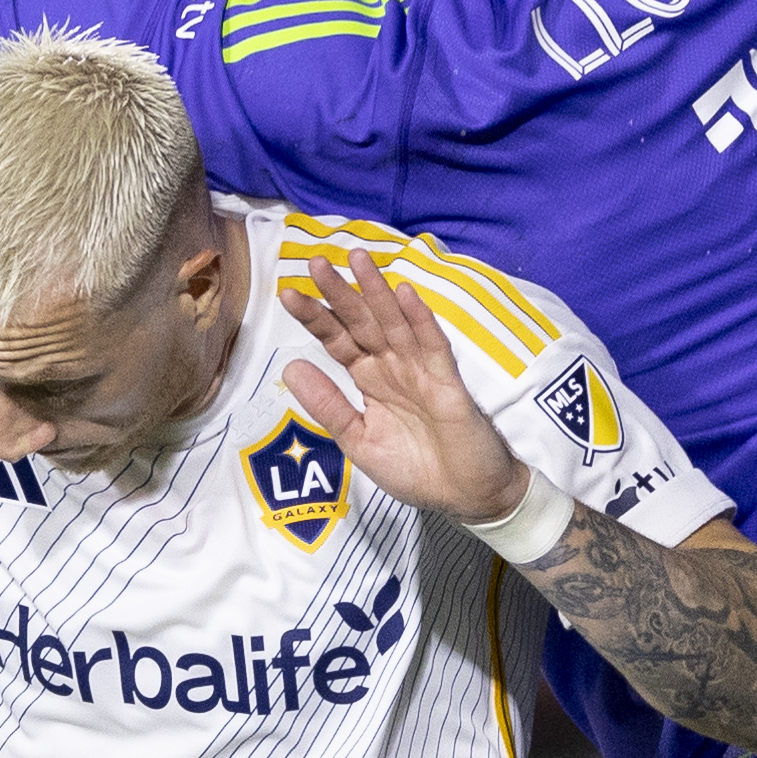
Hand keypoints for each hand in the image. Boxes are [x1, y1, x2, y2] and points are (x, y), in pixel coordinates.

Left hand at [279, 250, 531, 526]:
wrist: (467, 498)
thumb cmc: (415, 470)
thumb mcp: (360, 441)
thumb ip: (328, 406)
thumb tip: (289, 368)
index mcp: (369, 379)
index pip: (337, 340)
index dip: (315, 318)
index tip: (288, 294)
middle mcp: (392, 367)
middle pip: (362, 323)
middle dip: (340, 293)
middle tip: (316, 262)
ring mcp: (421, 372)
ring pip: (395, 324)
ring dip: (377, 292)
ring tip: (358, 259)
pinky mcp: (449, 385)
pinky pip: (433, 347)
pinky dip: (420, 320)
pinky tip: (406, 294)